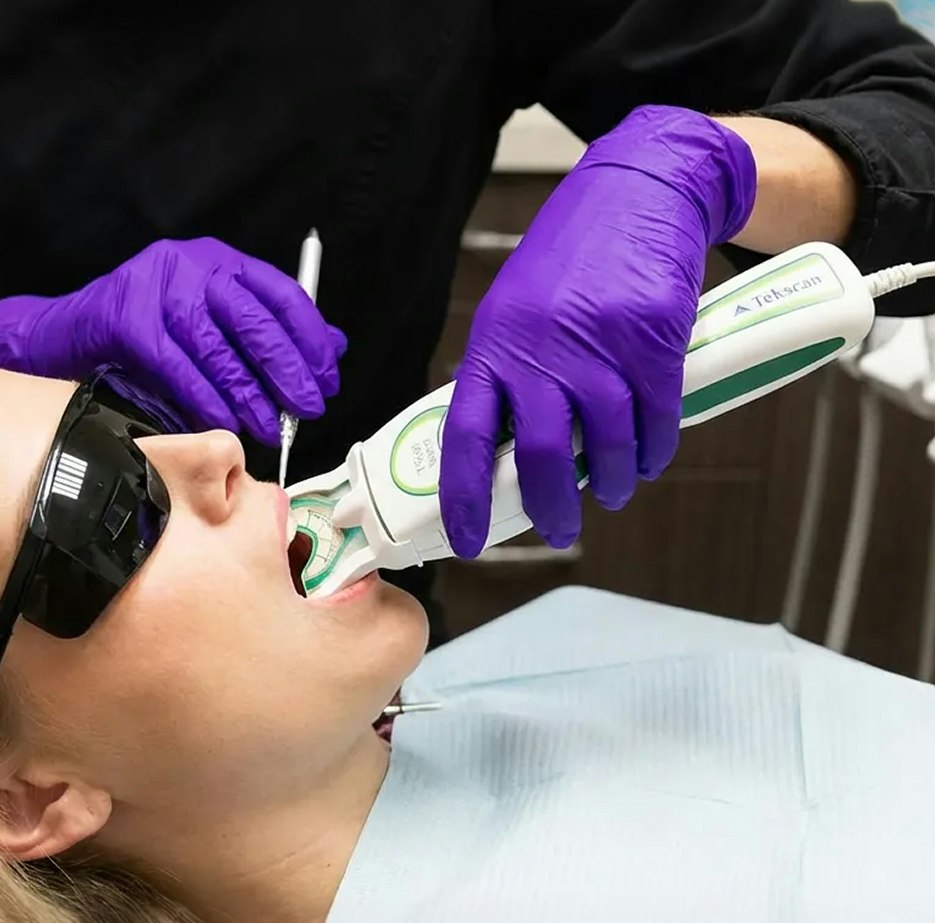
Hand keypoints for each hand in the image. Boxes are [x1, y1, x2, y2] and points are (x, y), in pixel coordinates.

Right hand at [0, 238, 346, 444]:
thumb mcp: (211, 328)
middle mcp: (190, 265)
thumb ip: (268, 334)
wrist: (66, 335)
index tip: (327, 378)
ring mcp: (157, 289)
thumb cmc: (143, 337)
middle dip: (287, 371)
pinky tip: (223, 422)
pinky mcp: (129, 320)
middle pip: (255, 321)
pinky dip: (205, 400)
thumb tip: (332, 349)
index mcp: (218, 261)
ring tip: (268, 427)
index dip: (310, 340)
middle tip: (306, 408)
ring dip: (249, 395)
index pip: (281, 294)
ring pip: (218, 349)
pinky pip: (179, 368)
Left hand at [440, 105, 756, 552]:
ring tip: (609, 491)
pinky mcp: (653, 337)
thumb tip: (498, 451)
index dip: (463, 498)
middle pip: (539, 456)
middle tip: (558, 530)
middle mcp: (541, 349)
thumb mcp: (515, 311)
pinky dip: (652, 452)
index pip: (466, 437)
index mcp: (494, 346)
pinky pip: (654, 419)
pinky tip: (646, 459)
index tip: (467, 540)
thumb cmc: (571, 258)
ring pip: (604, 445)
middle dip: (549, 509)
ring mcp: (599, 344)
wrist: (640, 185)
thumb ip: (507, 375)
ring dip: (608, 484)